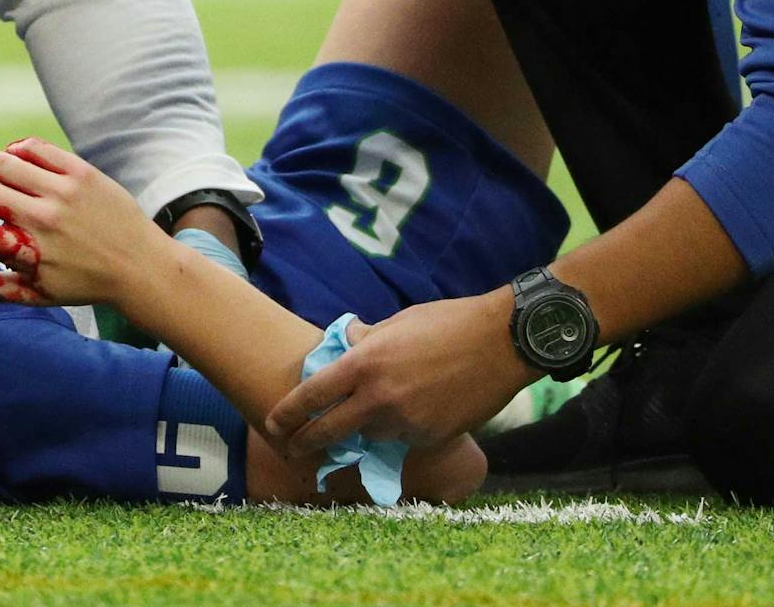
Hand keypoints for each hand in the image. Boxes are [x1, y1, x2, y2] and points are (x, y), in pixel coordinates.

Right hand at [0, 137, 164, 305]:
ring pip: (4, 162)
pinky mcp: (81, 172)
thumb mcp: (37, 294)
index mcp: (27, 252)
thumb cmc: (84, 283)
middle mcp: (42, 218)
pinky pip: (36, 149)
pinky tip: (4, 158)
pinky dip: (13, 151)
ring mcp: (62, 191)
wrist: (141, 266)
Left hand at [263, 289, 531, 455]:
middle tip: (292, 449)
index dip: (286, 414)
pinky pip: (403, 439)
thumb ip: (365, 341)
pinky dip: (400, 430)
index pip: (311, 396)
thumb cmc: (447, 323)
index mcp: (365, 363)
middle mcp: (379, 398)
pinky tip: (417, 410)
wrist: (502, 342)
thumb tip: (344, 345)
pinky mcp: (431, 437)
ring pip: (370, 435)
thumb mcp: (397, 323)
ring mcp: (406, 421)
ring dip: (365, 428)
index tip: (271, 424)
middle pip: (329, 431)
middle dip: (305, 443)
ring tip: (379, 409)